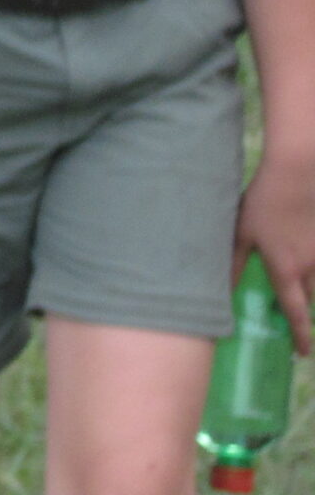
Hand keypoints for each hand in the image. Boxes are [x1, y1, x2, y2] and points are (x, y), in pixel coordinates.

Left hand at [238, 149, 314, 353]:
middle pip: (308, 298)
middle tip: (288, 317)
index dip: (300, 336)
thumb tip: (222, 289)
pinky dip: (311, 266)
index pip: (296, 313)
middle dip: (300, 310)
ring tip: (290, 285)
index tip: (301, 354)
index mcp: (287, 270)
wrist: (297, 176)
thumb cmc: (264, 204)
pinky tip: (296, 250)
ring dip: (306, 287)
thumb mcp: (240, 233)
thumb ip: (233, 262)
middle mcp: (310, 267)